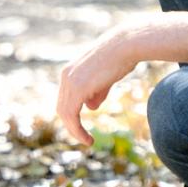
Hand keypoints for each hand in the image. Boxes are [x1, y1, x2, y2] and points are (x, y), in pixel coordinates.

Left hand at [55, 29, 140, 146]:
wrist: (126, 45)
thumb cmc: (120, 58)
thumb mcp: (104, 78)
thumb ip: (96, 92)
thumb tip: (90, 107)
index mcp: (70, 72)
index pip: (65, 99)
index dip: (72, 115)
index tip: (81, 127)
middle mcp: (66, 76)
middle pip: (62, 108)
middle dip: (72, 125)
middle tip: (84, 137)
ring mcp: (70, 81)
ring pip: (65, 114)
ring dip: (75, 130)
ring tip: (87, 141)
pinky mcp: (77, 88)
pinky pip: (71, 115)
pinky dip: (77, 129)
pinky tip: (87, 138)